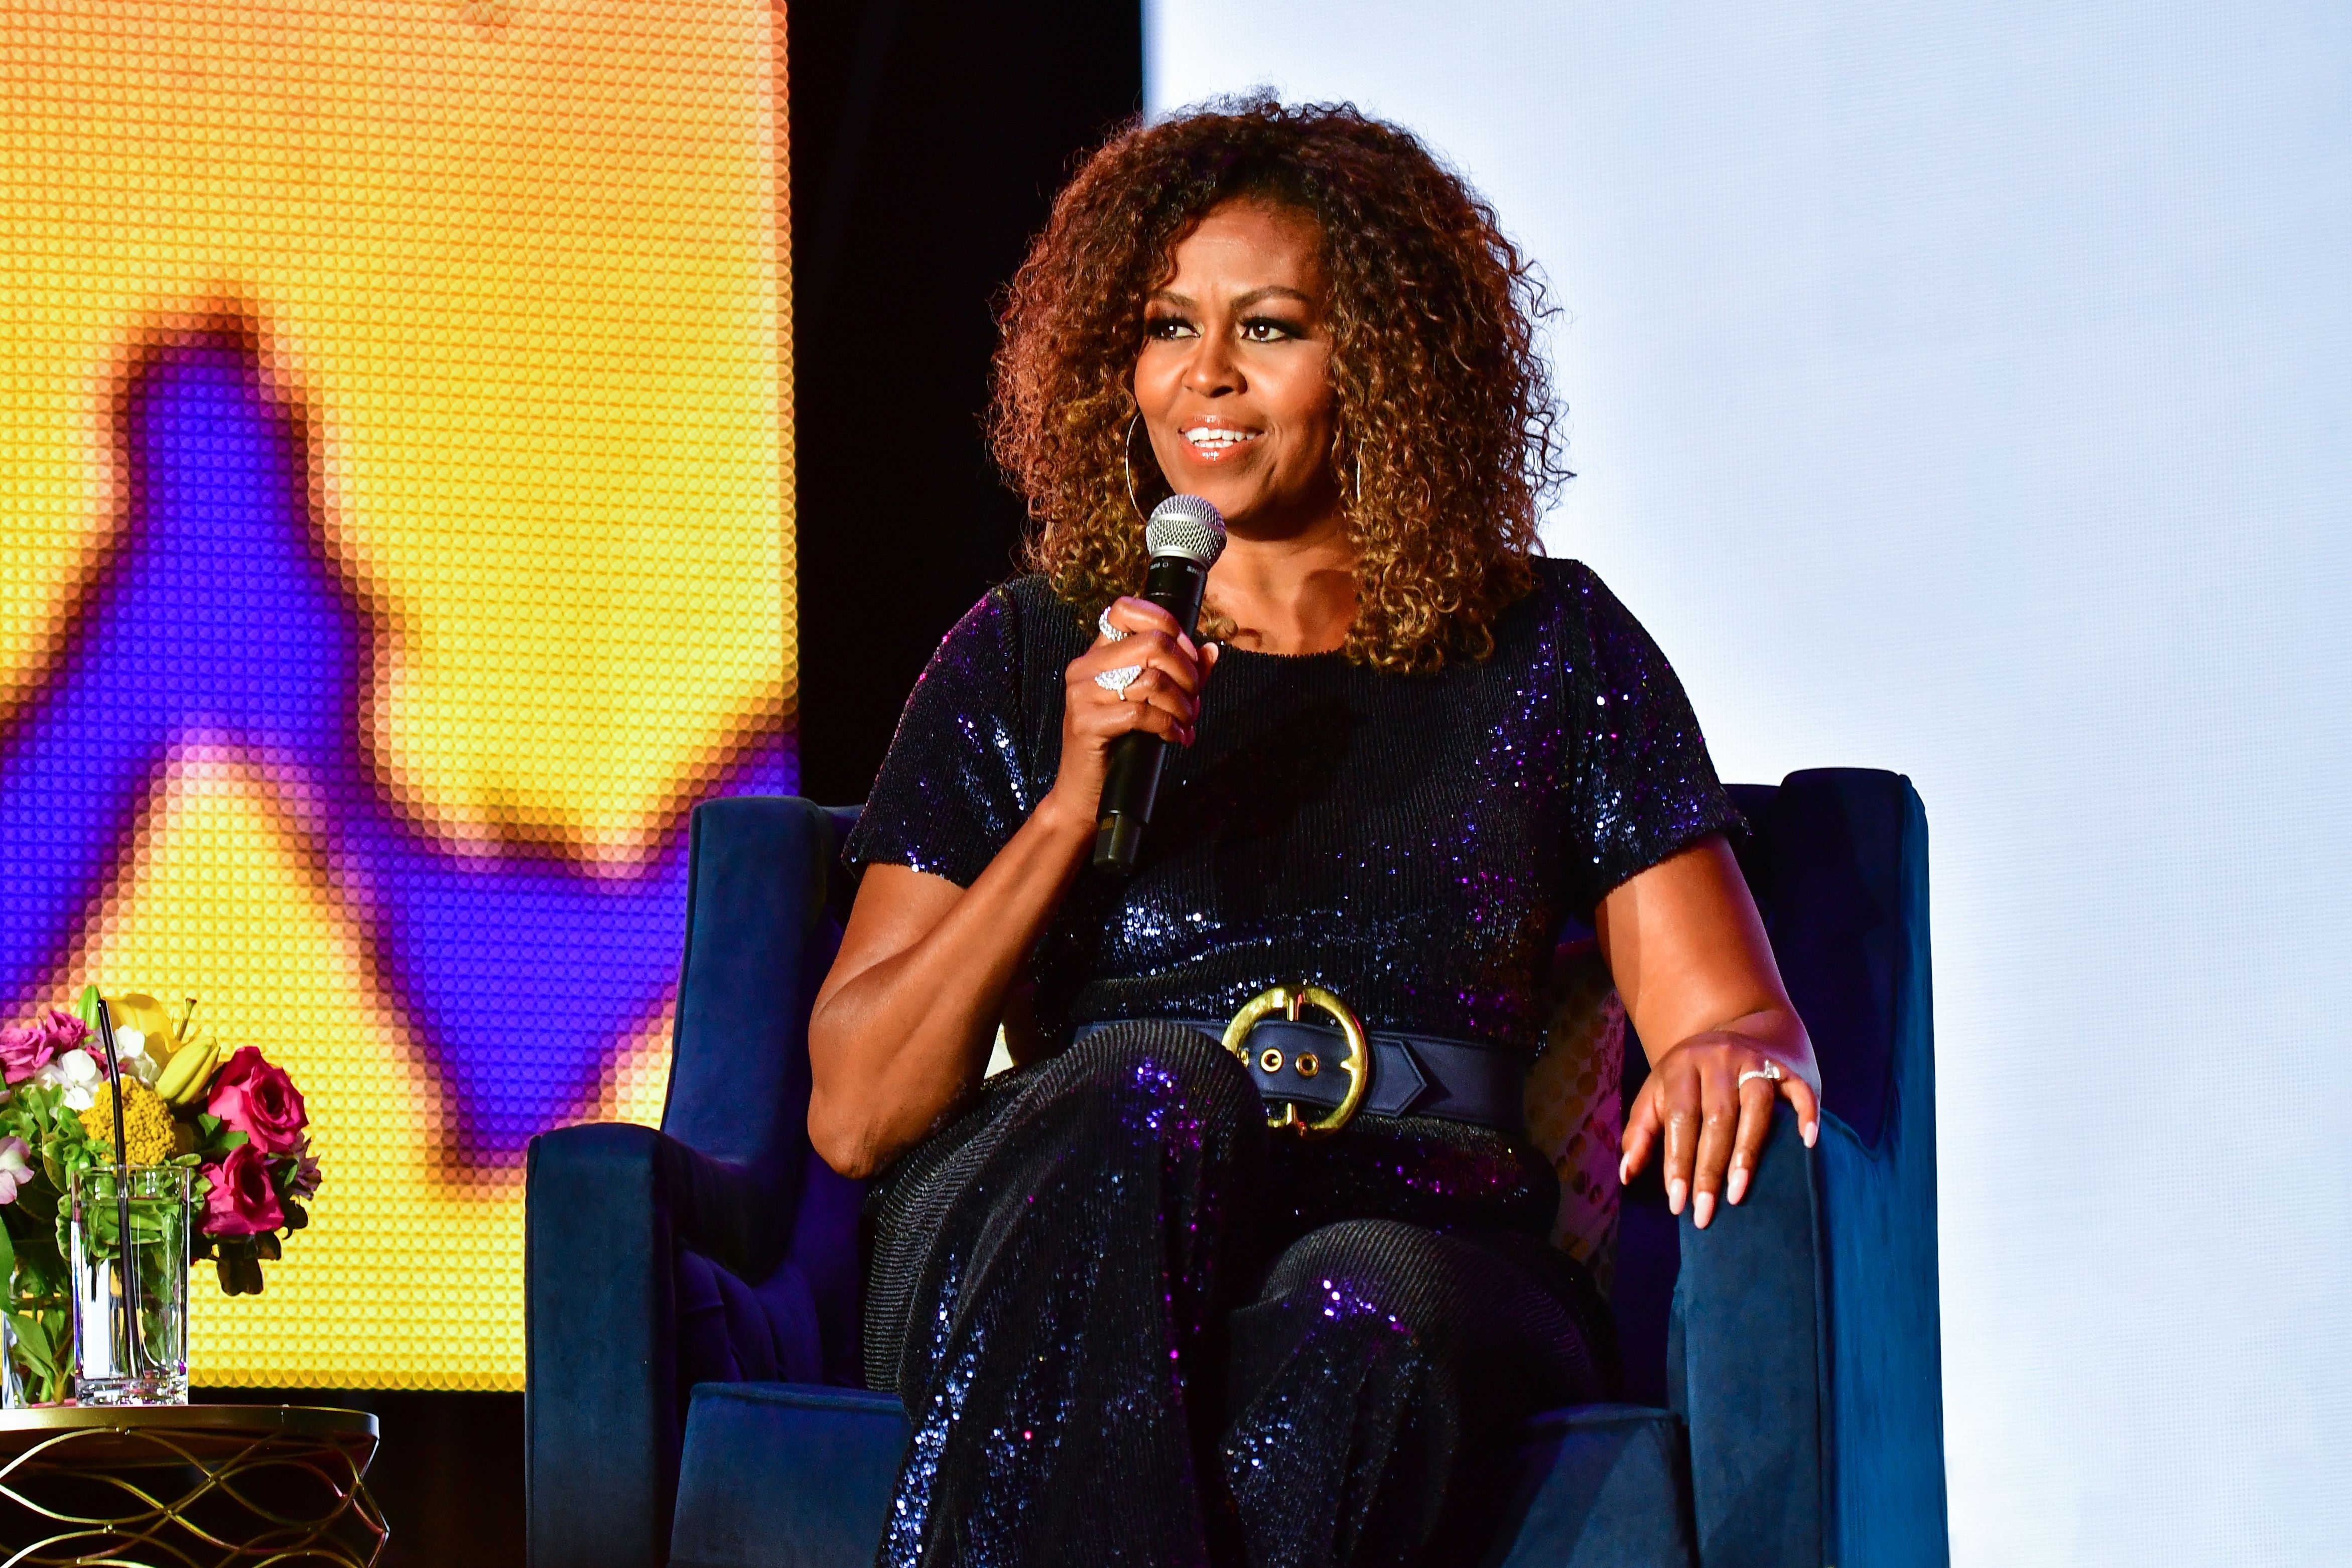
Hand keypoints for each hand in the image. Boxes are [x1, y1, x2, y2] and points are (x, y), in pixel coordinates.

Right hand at [1044, 597, 1218, 822]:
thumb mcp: (1152, 703)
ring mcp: (1082, 693)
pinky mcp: (1086, 722)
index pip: (1126, 608)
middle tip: (1193, 700)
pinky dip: (1169, 726)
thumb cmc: (1120, 745)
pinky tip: (1176, 737)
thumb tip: (1212, 650)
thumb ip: (1180, 674)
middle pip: (1153, 643)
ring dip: (1182, 704)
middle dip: (1187, 672)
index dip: (1166, 623)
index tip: (1187, 654)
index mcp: (1098, 654)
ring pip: (1152, 678)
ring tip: (1186, 722)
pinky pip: (1142, 713)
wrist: (1084, 793)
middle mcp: (1085, 667)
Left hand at [1618, 1032, 1821, 1229]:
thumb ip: (1640, 1133)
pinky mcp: (1786, 1067)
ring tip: (1738, 1192)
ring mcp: (1755, 1061)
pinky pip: (1799, 1090)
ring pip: (1756, 1106)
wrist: (1733, 1032)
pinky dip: (1805, 1115)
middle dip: (1709, 1168)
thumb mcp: (1657, 1095)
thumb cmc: (1689, 1080)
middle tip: (1705, 1212)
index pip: (1680, 1118)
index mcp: (1682, 1066)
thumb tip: (1626, 1175)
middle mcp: (1718, 1060)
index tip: (1678, 1203)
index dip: (1677, 1161)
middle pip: (1717, 1117)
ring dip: (1747, 1152)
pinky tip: (1806, 1144)